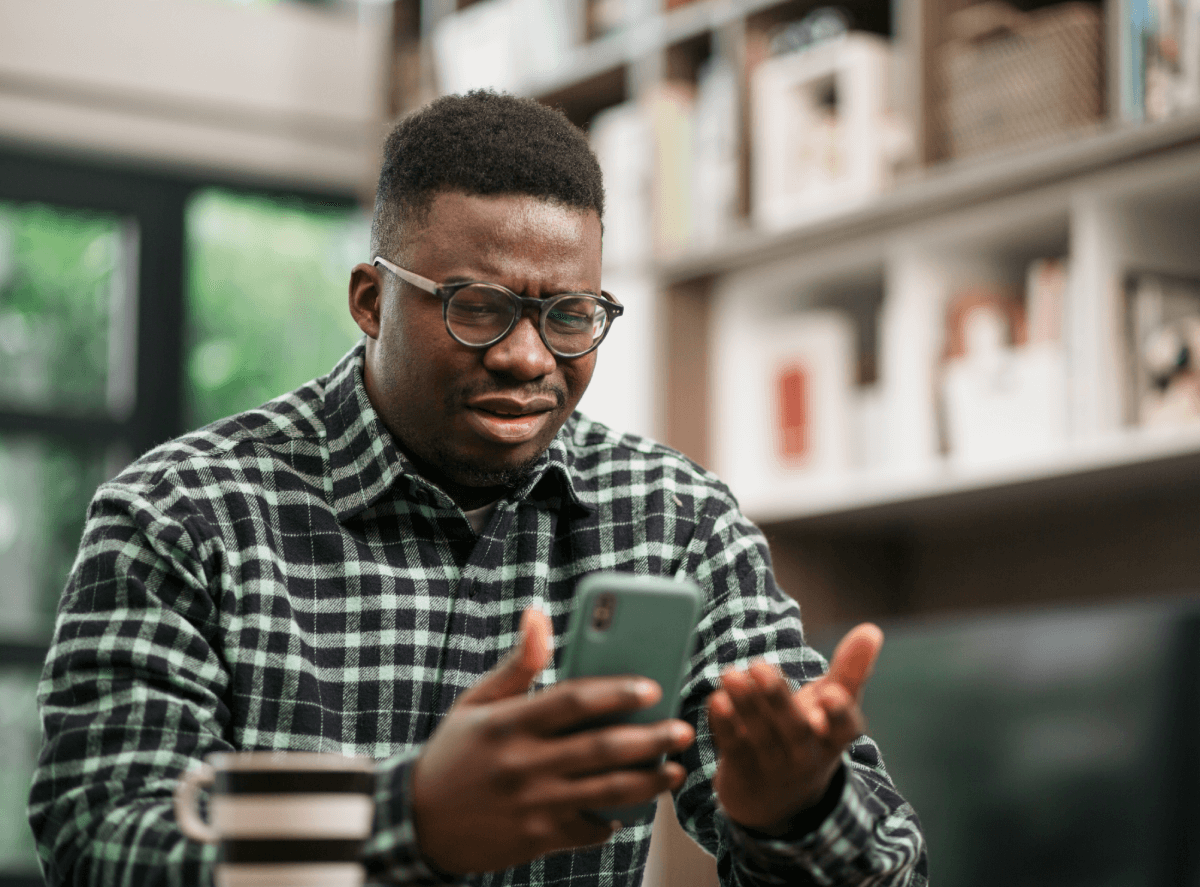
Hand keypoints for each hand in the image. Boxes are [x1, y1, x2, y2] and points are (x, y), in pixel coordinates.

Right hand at [411, 607, 695, 873]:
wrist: (417, 823)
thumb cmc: (453, 752)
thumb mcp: (476, 702)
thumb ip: (518, 663)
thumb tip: (539, 614)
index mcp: (508, 724)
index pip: (572, 701)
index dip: (616, 692)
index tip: (652, 686)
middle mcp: (523, 764)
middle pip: (601, 748)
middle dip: (650, 738)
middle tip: (682, 729)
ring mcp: (533, 804)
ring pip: (606, 791)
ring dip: (649, 781)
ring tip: (676, 769)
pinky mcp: (538, 837)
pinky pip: (590, 828)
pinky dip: (615, 818)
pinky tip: (634, 806)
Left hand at [707, 623, 882, 832]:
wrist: (776, 802)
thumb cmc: (810, 737)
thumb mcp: (832, 708)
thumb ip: (850, 670)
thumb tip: (871, 629)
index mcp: (834, 738)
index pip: (844, 728)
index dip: (839, 713)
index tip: (831, 694)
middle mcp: (807, 756)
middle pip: (795, 730)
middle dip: (778, 700)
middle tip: (761, 667)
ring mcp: (774, 768)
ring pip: (760, 736)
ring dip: (745, 705)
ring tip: (731, 674)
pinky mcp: (743, 772)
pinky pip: (733, 748)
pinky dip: (724, 726)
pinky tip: (717, 700)